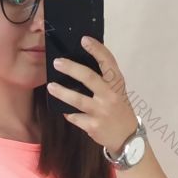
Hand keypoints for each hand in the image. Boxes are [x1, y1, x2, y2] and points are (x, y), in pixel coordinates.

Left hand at [46, 36, 137, 155]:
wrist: (127, 138)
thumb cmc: (119, 109)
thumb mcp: (117, 91)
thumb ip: (104, 79)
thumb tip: (81, 62)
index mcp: (117, 84)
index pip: (108, 62)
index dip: (96, 49)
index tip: (84, 39)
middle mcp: (110, 96)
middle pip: (88, 77)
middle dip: (71, 68)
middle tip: (57, 62)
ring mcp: (101, 112)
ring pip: (77, 99)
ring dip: (61, 92)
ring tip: (51, 86)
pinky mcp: (93, 126)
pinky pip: (74, 117)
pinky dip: (68, 113)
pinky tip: (64, 110)